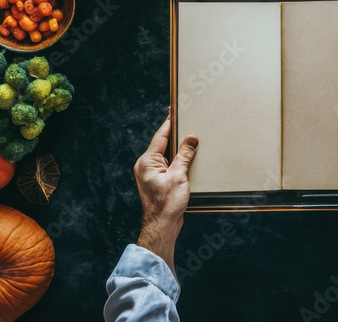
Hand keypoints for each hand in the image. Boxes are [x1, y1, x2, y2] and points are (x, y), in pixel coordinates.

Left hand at [134, 113, 198, 269]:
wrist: (162, 226)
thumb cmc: (167, 204)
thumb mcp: (179, 176)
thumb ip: (185, 155)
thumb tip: (191, 139)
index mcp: (147, 161)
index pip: (161, 136)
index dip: (170, 123)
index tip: (175, 111)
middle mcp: (146, 166)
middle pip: (163, 144)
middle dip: (177, 135)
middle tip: (187, 122)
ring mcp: (152, 174)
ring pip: (167, 155)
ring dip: (179, 149)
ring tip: (191, 138)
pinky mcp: (159, 182)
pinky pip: (169, 165)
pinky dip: (179, 160)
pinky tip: (189, 158)